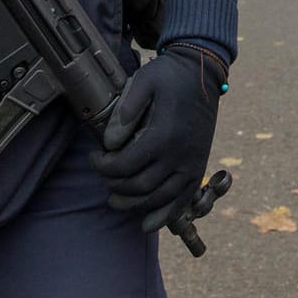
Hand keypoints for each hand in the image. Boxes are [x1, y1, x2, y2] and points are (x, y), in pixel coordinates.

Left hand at [92, 44, 224, 232]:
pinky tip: (147, 224)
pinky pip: (182, 201)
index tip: (94, 157)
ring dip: (133, 204)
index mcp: (164, 134)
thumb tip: (110, 142)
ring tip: (115, 198)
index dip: (104, 167)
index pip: (125, 165)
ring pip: (159, 199)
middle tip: (103, 176)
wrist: (203, 73)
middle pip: (140, 187)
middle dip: (115, 186)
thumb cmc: (170, 76)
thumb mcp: (144, 81)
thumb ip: (125, 111)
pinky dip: (164, 216)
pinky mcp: (199, 168)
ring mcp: (192, 164)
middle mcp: (180, 155)